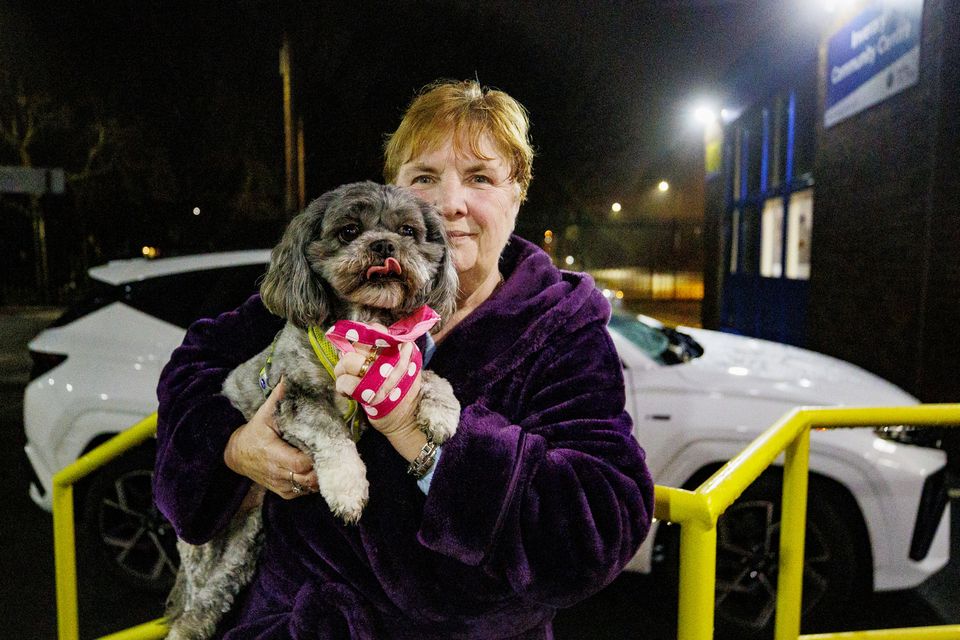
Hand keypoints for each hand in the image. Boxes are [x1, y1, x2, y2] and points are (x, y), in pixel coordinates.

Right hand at [223, 378, 317, 498]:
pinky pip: (306, 492)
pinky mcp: (285, 493)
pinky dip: (314, 482)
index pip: (302, 462)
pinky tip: (318, 468)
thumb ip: (279, 398)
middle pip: (309, 477)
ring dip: (321, 475)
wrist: (237, 456)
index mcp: (272, 454)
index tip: (326, 443)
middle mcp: (277, 474)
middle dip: (323, 467)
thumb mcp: (264, 414)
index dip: (316, 455)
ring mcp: (282, 487)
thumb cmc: (254, 433)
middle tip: (334, 451)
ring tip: (328, 459)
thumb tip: (289, 376)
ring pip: (310, 487)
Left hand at [334, 338, 427, 462]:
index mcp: (402, 350)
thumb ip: (388, 348)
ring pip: (347, 361)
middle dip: (348, 355)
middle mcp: (393, 360)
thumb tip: (356, 338)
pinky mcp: (370, 394)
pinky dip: (342, 387)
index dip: (362, 338)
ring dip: (341, 371)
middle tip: (349, 367)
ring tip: (347, 379)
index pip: (376, 331)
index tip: (359, 348)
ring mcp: (382, 377)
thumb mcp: (406, 363)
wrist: (408, 418)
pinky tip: (349, 393)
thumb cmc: (402, 389)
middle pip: (358, 345)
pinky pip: (344, 382)